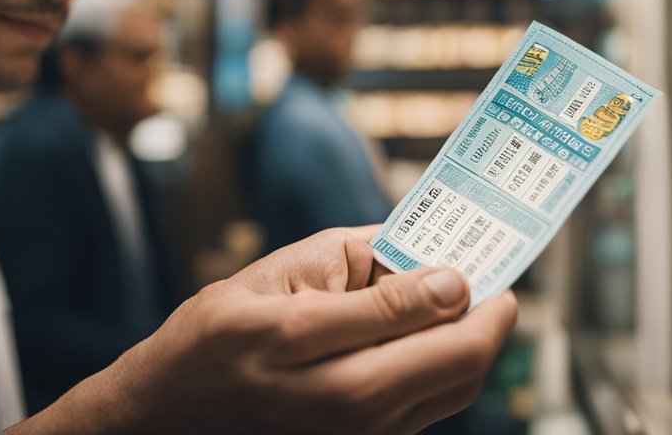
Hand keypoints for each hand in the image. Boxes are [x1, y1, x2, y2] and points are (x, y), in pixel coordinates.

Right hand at [18, 227, 517, 434]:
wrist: (175, 414)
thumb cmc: (215, 337)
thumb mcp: (272, 278)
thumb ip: (355, 265)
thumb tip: (430, 258)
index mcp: (303, 341)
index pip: (419, 310)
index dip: (464, 280)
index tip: (475, 259)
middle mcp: (338, 401)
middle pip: (459, 361)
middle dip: (493, 315)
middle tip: (496, 283)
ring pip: (456, 391)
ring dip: (475, 345)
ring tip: (467, 307)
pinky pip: (430, 411)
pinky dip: (447, 372)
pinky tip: (432, 341)